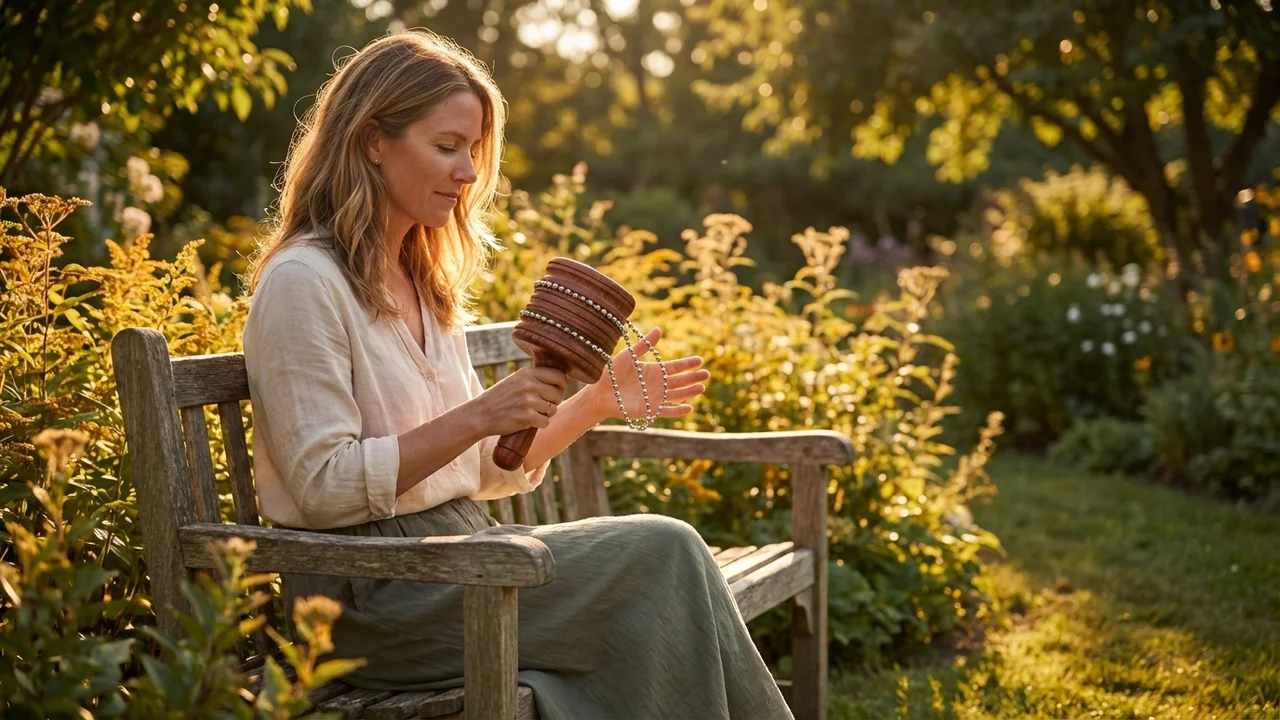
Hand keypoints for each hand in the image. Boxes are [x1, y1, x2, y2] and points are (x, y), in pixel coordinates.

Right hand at [470, 366, 567, 435]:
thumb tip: (560, 380)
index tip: (557, 391)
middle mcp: (530, 385)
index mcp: (528, 373)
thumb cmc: (499, 398)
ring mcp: (529, 401)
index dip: (561, 385)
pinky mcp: (527, 417)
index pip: (558, 376)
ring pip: (553, 409)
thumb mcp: (515, 380)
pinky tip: (528, 422)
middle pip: (558, 394)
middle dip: (553, 402)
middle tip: (542, 406)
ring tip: (531, 413)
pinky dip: (539, 424)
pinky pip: (546, 422)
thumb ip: (534, 378)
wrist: (480, 414)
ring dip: (545, 414)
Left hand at [587, 327, 708, 421]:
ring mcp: (655, 398)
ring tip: (701, 388)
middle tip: (706, 374)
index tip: (699, 360)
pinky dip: (677, 411)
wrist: (599, 392)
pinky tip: (689, 408)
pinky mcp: (649, 411)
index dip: (687, 364)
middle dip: (693, 378)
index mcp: (654, 371)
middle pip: (680, 381)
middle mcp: (658, 385)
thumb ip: (644, 345)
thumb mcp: (629, 355)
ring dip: (689, 392)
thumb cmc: (612, 373)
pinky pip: (666, 411)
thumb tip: (659, 329)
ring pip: (677, 395)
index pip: (675, 367)